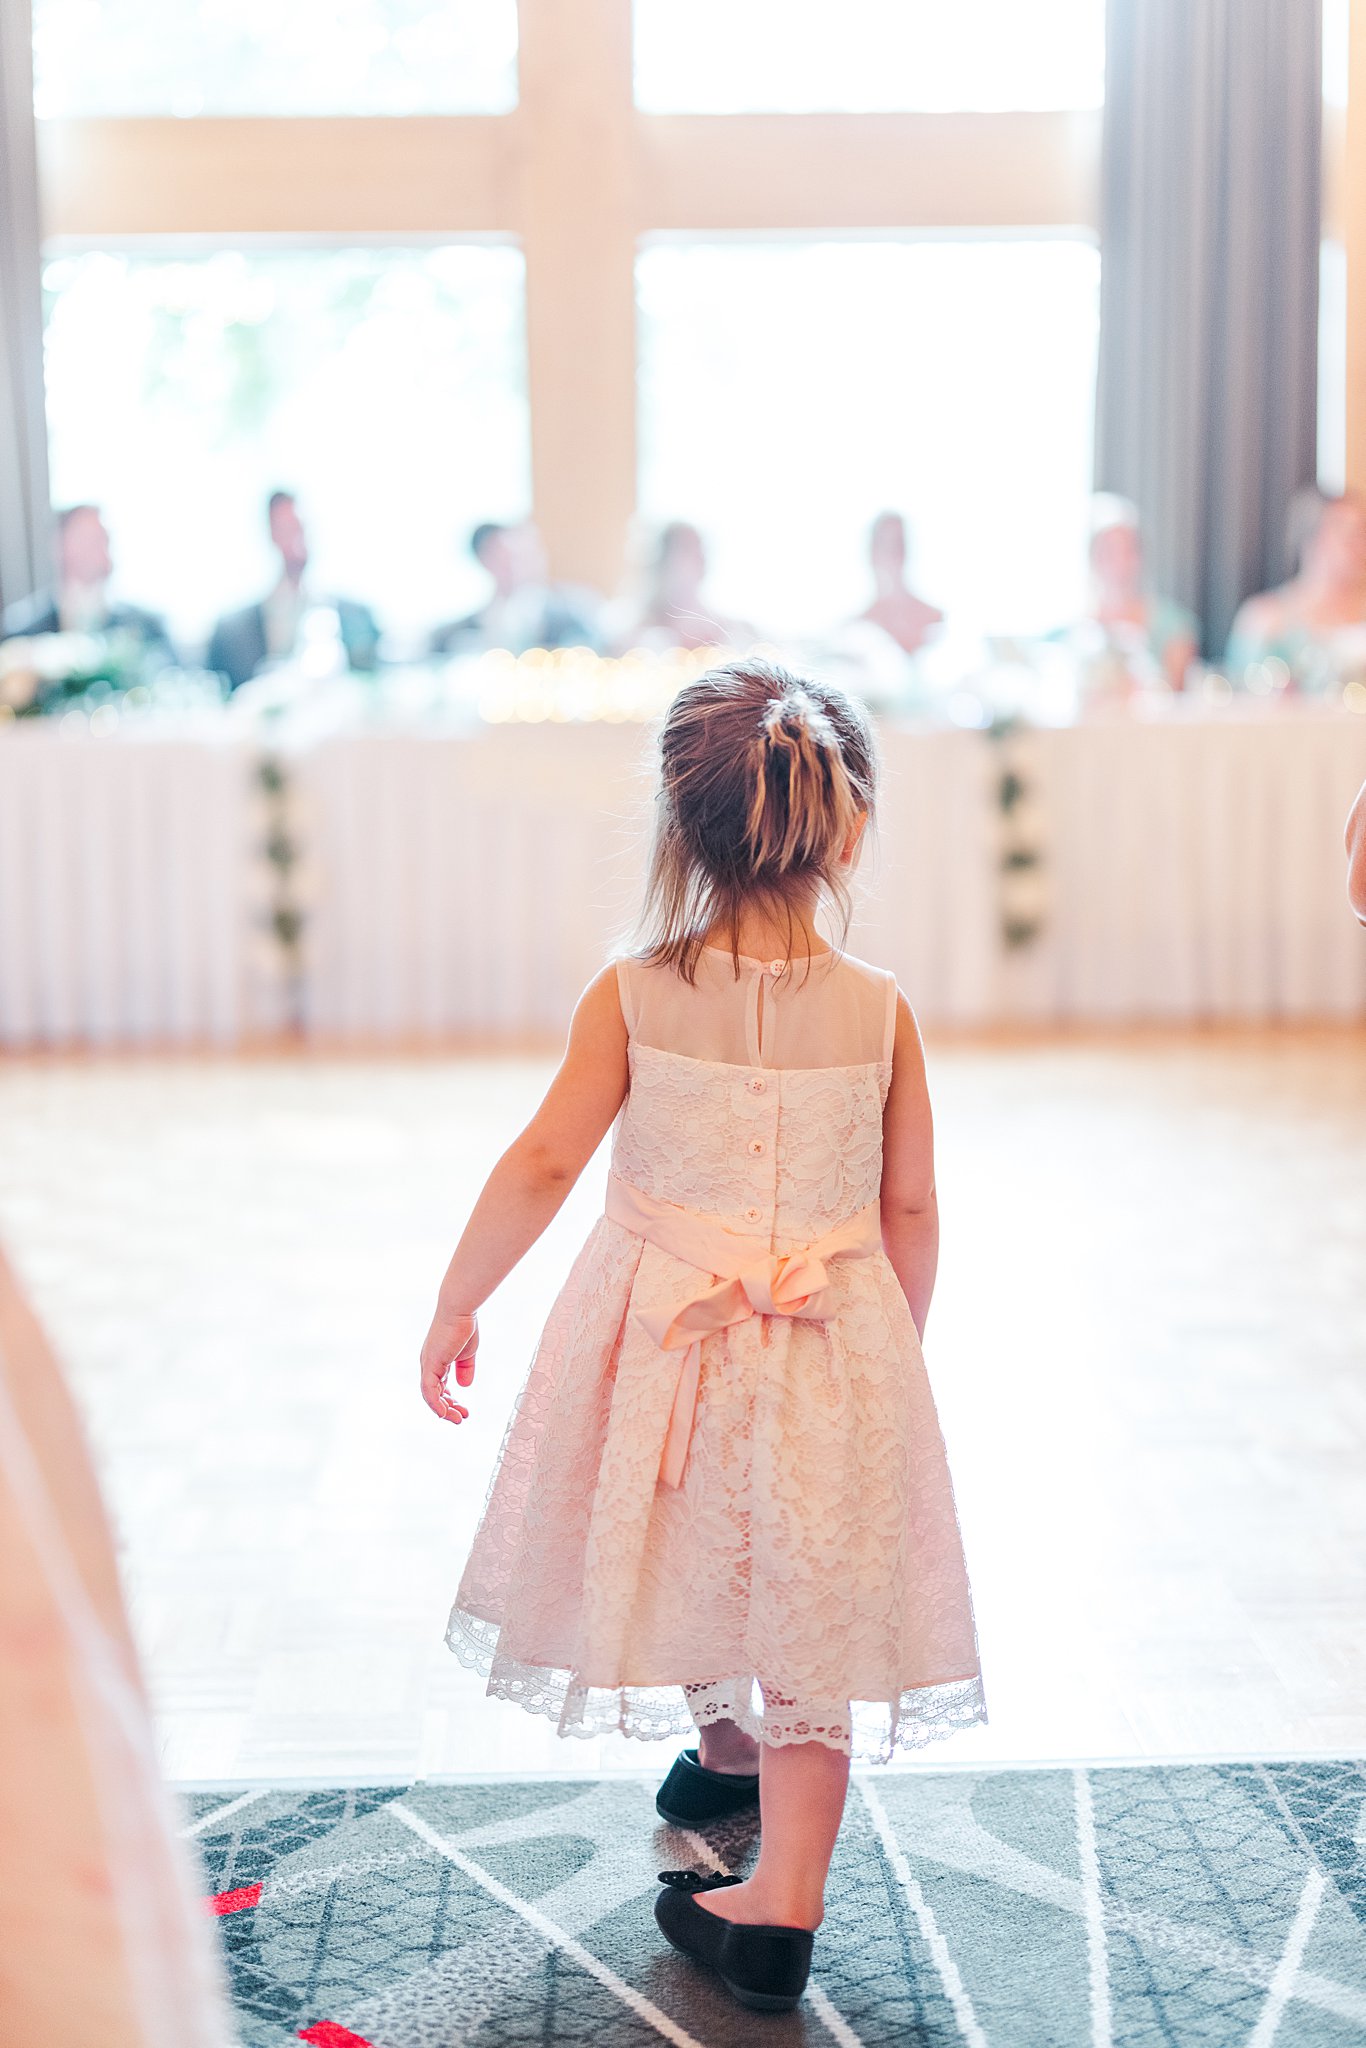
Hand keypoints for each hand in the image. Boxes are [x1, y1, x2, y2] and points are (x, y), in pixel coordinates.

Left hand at [420, 1306, 478, 1424]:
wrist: (459, 1311)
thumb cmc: (463, 1326)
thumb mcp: (467, 1353)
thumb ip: (465, 1369)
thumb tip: (464, 1386)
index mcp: (437, 1360)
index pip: (439, 1386)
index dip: (450, 1400)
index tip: (463, 1409)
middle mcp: (429, 1364)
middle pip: (434, 1394)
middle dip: (448, 1408)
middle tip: (461, 1417)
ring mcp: (428, 1364)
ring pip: (430, 1395)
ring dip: (443, 1409)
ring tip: (457, 1419)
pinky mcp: (430, 1364)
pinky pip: (429, 1390)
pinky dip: (435, 1404)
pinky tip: (444, 1413)